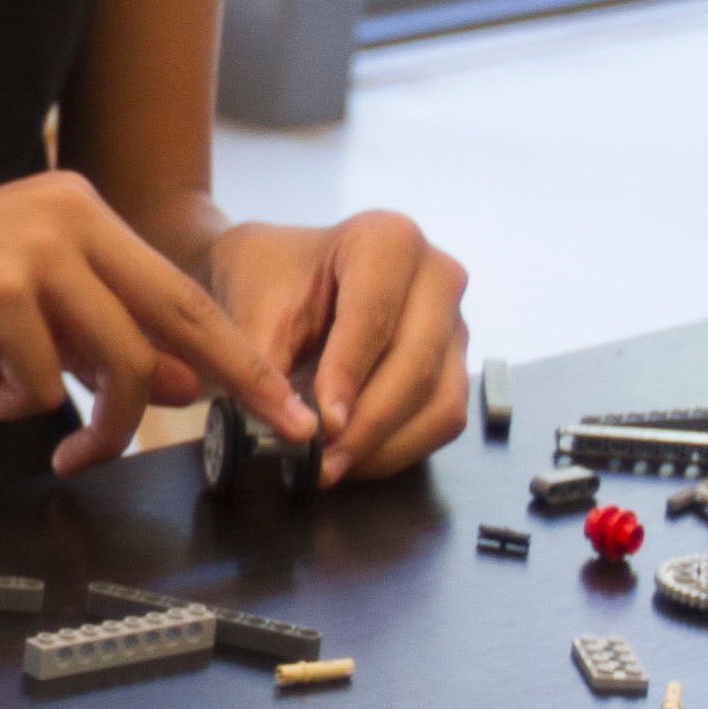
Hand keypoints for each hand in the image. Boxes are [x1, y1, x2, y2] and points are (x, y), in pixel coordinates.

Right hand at [0, 173, 319, 479]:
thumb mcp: (21, 308)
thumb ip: (98, 333)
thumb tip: (183, 379)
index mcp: (77, 208)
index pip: (179, 288)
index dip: (238, 352)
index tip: (284, 403)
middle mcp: (64, 214)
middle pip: (173, 317)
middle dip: (232, 382)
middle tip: (277, 430)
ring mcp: (29, 250)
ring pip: (112, 363)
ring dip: (91, 420)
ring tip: (45, 426)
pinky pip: (38, 385)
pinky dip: (6, 400)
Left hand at [211, 210, 469, 485]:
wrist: (278, 272)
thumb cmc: (268, 278)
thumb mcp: (253, 308)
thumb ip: (267, 366)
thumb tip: (289, 431)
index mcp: (388, 239)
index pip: (374, 315)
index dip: (348, 374)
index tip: (322, 423)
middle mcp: (438, 275)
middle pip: (416, 363)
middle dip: (368, 424)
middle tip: (321, 464)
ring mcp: (454, 322)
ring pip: (440, 400)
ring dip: (387, 445)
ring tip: (331, 468)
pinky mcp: (454, 363)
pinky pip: (443, 417)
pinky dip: (399, 447)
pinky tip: (353, 460)